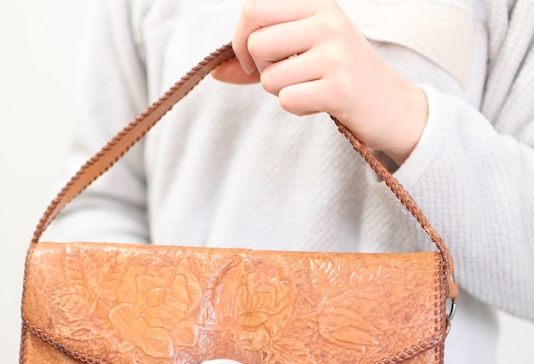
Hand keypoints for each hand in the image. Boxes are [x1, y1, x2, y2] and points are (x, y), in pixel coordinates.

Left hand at [213, 0, 427, 163]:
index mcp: (318, 4)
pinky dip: (296, 108)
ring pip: (269, 77)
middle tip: (284, 78)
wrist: (392, 106)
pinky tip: (318, 104)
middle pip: (256, 43)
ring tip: (309, 89)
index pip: (254, 8)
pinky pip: (287, 100)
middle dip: (259, 70)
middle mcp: (328, 22)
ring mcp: (336, 54)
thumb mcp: (304, 54)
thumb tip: (215, 71)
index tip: (252, 62)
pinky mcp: (339, 88)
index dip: (240, 40)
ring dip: (280, 92)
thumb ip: (258, 60)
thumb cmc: (341, 78)